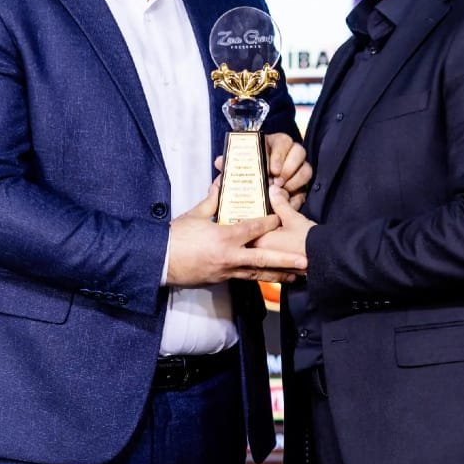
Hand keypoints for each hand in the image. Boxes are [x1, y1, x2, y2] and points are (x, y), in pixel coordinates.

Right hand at [167, 181, 307, 285]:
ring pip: (258, 274)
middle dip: (287, 261)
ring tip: (297, 276)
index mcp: (224, 237)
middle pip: (264, 259)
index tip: (282, 219)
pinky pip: (245, 278)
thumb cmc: (174, 237)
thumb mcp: (194, 215)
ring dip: (279, 275)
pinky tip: (271, 278)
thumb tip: (221, 182)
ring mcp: (226, 272)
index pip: (253, 229)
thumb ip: (212, 200)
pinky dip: (260, 278)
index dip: (269, 223)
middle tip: (306, 261)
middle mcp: (229, 257)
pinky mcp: (221, 280)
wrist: (158, 262)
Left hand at [214, 133, 312, 211]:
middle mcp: (290, 154)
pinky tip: (288, 202)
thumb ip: (231, 164)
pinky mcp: (303, 186)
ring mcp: (298, 169)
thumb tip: (220, 162)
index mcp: (275, 144)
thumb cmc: (248, 175)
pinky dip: (298, 196)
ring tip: (282, 192)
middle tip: (277, 182)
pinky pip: (307, 188)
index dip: (279, 154)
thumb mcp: (239, 167)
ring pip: (306, 169)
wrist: (255, 195)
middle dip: (289, 168)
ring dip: (295, 181)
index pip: (283, 141)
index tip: (271, 169)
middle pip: (299, 152)